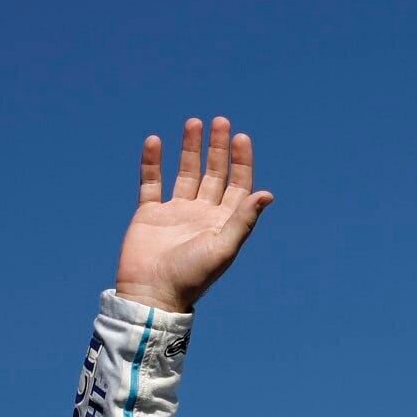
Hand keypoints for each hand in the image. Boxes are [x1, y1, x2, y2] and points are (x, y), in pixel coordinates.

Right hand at [114, 117, 273, 312]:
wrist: (152, 294)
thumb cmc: (192, 276)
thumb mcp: (223, 248)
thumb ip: (243, 220)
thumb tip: (267, 194)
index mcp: (223, 222)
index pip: (238, 185)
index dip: (241, 161)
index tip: (241, 137)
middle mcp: (202, 213)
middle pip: (214, 173)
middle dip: (218, 148)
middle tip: (220, 121)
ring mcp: (175, 212)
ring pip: (185, 173)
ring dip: (190, 148)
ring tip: (194, 122)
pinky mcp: (149, 214)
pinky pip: (151, 182)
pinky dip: (152, 162)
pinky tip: (154, 141)